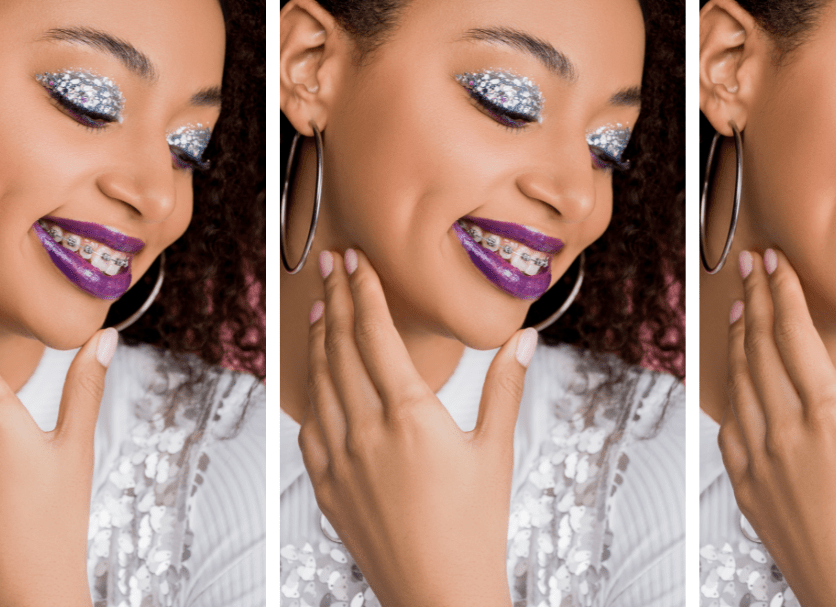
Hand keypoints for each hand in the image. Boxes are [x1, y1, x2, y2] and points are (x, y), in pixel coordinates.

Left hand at [298, 248, 536, 606]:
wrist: (438, 593)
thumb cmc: (474, 526)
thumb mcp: (496, 451)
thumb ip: (505, 387)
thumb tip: (524, 338)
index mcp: (411, 415)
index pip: (376, 335)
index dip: (363, 292)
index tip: (355, 262)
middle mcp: (367, 431)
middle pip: (341, 348)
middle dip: (334, 300)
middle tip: (330, 265)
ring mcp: (340, 459)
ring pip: (320, 382)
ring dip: (318, 339)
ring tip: (319, 307)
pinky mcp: (326, 485)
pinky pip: (310, 425)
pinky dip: (311, 391)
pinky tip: (316, 377)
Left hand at [718, 249, 835, 606]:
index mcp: (829, 415)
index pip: (795, 335)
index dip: (781, 292)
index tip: (774, 262)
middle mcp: (785, 429)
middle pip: (760, 348)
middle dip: (754, 300)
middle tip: (750, 267)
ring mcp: (757, 455)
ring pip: (738, 381)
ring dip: (737, 339)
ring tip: (738, 308)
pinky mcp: (742, 481)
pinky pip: (728, 423)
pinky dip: (730, 391)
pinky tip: (735, 375)